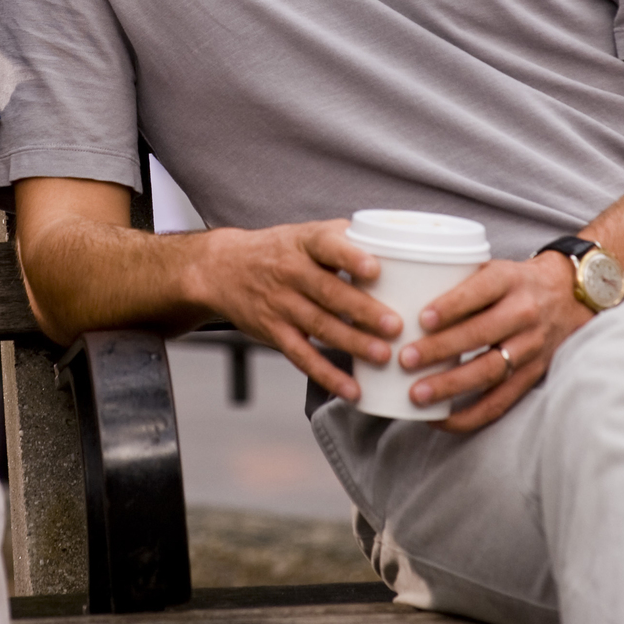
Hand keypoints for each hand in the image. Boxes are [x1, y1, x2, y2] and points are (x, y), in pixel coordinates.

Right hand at [189, 220, 401, 401]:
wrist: (223, 268)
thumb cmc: (279, 250)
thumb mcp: (306, 233)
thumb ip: (347, 240)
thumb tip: (400, 249)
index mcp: (304, 243)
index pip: (327, 246)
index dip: (351, 258)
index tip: (375, 270)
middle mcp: (291, 272)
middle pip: (329, 292)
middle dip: (362, 310)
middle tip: (395, 325)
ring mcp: (281, 304)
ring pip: (319, 326)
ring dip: (352, 343)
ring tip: (383, 355)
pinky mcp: (274, 332)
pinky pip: (302, 356)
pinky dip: (327, 375)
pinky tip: (352, 389)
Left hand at [396, 251, 594, 432]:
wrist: (570, 296)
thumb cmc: (512, 281)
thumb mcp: (491, 267)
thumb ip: (455, 279)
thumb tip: (394, 290)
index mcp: (509, 280)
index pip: (480, 290)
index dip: (451, 305)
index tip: (421, 319)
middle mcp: (524, 313)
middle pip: (482, 334)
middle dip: (441, 349)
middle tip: (405, 359)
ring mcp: (532, 347)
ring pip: (491, 370)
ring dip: (451, 385)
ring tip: (416, 394)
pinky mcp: (533, 374)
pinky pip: (501, 401)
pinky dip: (469, 415)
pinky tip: (439, 419)